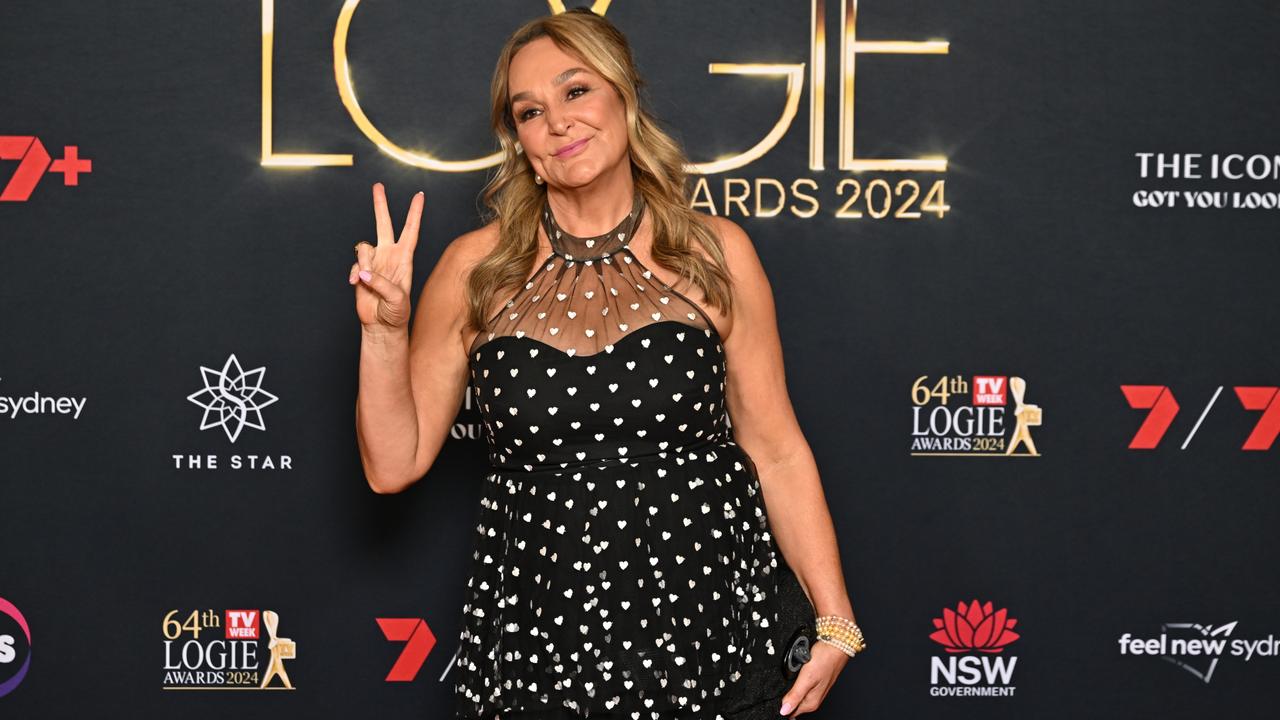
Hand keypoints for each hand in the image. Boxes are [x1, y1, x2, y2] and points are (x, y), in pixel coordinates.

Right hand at [349, 182, 423, 330]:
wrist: (382, 326)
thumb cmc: (397, 314)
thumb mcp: (397, 300)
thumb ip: (382, 284)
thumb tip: (365, 272)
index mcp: (404, 259)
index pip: (411, 231)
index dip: (415, 213)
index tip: (419, 196)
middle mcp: (389, 256)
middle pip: (384, 224)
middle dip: (381, 205)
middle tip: (378, 186)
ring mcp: (375, 262)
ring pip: (364, 247)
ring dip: (364, 263)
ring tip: (366, 280)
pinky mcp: (362, 271)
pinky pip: (355, 264)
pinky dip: (355, 273)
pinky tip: (357, 284)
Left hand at [779, 640, 848, 716]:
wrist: (835, 645)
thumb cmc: (826, 659)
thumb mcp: (807, 677)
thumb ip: (795, 695)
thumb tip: (784, 711)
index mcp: (811, 702)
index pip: (790, 713)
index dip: (781, 706)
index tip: (777, 697)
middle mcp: (813, 698)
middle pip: (792, 704)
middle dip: (784, 696)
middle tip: (787, 680)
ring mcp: (813, 690)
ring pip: (795, 694)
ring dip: (789, 687)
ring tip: (793, 674)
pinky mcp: (813, 682)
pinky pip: (799, 686)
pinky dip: (794, 681)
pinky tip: (795, 673)